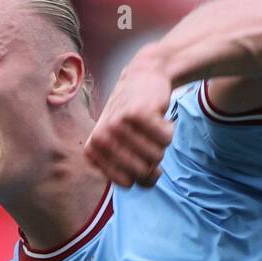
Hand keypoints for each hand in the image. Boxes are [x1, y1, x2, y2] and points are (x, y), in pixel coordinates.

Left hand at [85, 48, 174, 187]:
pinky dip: (168, 129)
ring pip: (156, 155)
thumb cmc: (133, 120)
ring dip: (161, 143)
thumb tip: (148, 179)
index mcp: (93, 152)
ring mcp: (118, 125)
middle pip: (143, 172)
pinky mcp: (138, 113)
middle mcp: (101, 139)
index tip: (137, 153)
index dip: (141, 173)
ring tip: (150, 125)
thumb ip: (130, 171)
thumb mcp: (122, 147)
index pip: (127, 183)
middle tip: (145, 137)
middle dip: (153, 159)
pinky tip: (158, 116)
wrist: (142, 76)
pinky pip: (166, 139)